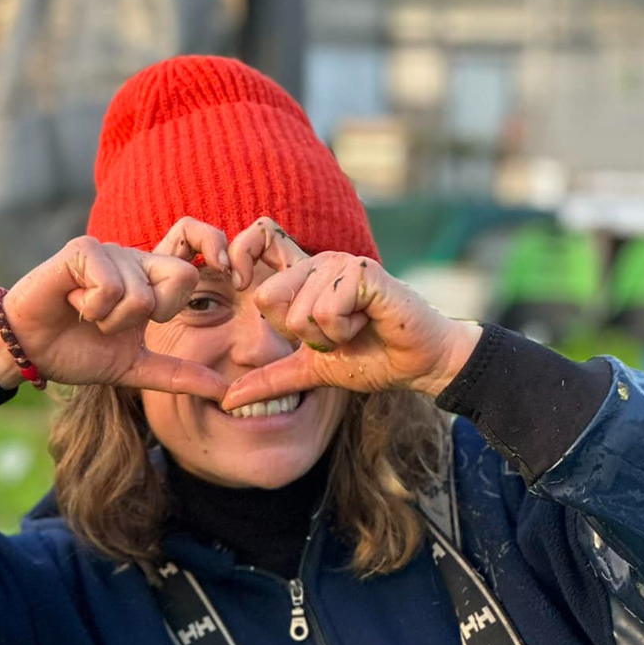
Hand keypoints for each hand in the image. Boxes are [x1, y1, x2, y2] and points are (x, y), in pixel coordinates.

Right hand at [0, 237, 228, 399]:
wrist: (29, 350)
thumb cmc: (77, 352)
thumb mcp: (135, 369)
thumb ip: (178, 375)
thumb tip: (226, 392)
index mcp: (150, 279)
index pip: (195, 256)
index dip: (209, 261)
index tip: (227, 275)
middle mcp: (134, 258)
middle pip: (180, 277)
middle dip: (150, 316)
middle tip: (117, 322)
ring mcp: (109, 252)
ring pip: (140, 294)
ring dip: (110, 321)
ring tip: (87, 315)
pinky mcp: (82, 251)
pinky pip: (111, 286)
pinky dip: (92, 307)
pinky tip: (73, 302)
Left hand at [219, 218, 481, 409]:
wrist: (418, 364)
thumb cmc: (370, 358)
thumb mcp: (309, 370)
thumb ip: (268, 380)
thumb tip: (226, 400)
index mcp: (302, 277)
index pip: (254, 244)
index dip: (240, 261)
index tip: (238, 281)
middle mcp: (319, 262)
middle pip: (267, 298)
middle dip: (299, 333)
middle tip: (332, 333)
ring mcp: (341, 264)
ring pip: (299, 311)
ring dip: (328, 336)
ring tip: (354, 328)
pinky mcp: (363, 271)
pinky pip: (326, 309)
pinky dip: (344, 329)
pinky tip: (367, 322)